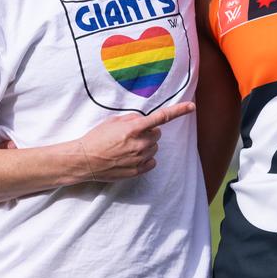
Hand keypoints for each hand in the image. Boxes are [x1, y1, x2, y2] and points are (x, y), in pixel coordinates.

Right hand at [78, 102, 194, 180]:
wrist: (85, 160)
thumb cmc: (96, 138)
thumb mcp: (112, 121)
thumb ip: (131, 119)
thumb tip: (143, 121)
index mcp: (133, 128)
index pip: (161, 117)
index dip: (178, 111)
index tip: (191, 107)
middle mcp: (139, 144)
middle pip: (157, 134)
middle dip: (148, 132)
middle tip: (132, 135)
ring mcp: (139, 159)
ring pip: (155, 148)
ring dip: (146, 146)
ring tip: (127, 148)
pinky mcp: (137, 171)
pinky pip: (152, 162)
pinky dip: (146, 159)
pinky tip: (131, 157)